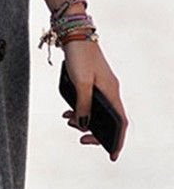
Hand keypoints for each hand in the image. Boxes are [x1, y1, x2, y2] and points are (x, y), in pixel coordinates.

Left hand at [61, 40, 128, 161]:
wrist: (74, 32)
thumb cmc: (79, 56)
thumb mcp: (80, 83)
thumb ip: (83, 105)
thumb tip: (83, 125)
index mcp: (112, 92)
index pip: (120, 123)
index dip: (117, 141)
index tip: (111, 155)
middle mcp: (110, 90)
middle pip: (108, 119)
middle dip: (94, 132)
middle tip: (80, 139)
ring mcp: (101, 84)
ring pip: (96, 110)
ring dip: (84, 119)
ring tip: (68, 121)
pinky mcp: (91, 79)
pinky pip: (88, 100)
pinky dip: (79, 108)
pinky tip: (67, 111)